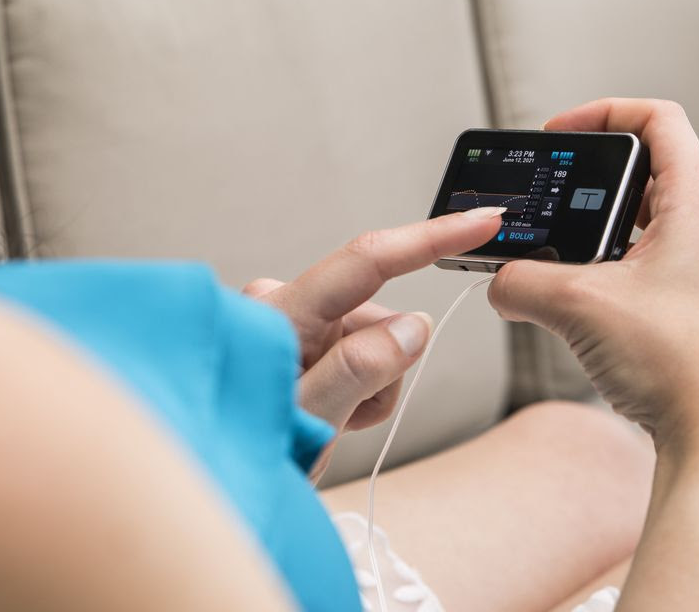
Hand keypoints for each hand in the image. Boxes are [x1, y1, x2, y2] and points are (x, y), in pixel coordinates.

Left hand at [244, 208, 503, 473]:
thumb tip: (414, 325)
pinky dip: (354, 385)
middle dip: (385, 369)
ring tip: (329, 421)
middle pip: (379, 317)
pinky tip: (326, 410)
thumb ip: (361, 369)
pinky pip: (355, 348)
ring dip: (368, 384)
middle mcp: (282, 300)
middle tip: (348, 419)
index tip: (483, 218)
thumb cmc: (245, 451)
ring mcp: (287, 316)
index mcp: (282, 312)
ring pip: (373, 338)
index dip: (433, 238)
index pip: (369, 261)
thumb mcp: (311, 420)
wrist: (214, 480)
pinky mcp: (294, 332)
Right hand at [488, 98, 698, 445]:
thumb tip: (500, 284)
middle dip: (588, 186)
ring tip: (554, 263)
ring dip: (594, 238)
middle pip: (646, 174)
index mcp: (696, 206)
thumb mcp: (577, 306)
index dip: (603, 112)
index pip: (658, 120)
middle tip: (549, 203)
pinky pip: (647, 272)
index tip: (559, 136)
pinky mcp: (698, 313)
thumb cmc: (679, 362)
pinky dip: (608, 276)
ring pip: (642, 229)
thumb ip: (521, 283)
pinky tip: (578, 308)